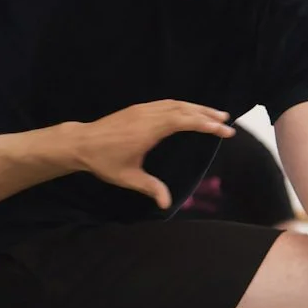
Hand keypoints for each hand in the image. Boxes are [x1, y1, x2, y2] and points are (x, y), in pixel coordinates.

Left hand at [73, 100, 232, 209]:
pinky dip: (182, 106)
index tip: (224, 131)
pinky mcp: (137, 109)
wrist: (80, 143)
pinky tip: (189, 111)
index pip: (185, 121)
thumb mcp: (128, 177)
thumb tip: (166, 204)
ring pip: (175, 103)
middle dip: (206, 113)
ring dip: (196, 107)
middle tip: (226, 121)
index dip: (206, 125)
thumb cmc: (103, 161)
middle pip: (184, 109)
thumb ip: (150, 188)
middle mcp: (148, 114)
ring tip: (214, 114)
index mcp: (149, 129)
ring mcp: (142, 109)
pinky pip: (165, 103)